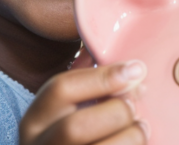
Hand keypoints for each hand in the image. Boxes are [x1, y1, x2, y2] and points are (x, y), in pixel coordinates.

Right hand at [19, 61, 147, 144]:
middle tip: (136, 106)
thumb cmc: (70, 136)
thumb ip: (85, 78)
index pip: (61, 88)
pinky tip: (140, 142)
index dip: (102, 77)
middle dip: (116, 112)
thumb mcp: (67, 106)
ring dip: (131, 137)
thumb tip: (107, 43)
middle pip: (76, 127)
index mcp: (35, 120)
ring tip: (143, 128)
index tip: (135, 69)